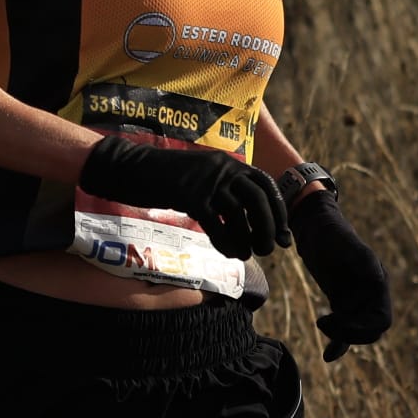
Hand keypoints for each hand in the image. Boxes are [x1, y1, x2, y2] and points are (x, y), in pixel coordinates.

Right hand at [78, 133, 292, 259]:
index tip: (284, 233)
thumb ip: (225, 190)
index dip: (279, 211)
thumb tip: (251, 218)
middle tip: (269, 249)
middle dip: (269, 228)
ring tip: (247, 255)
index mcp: (228, 162)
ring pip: (239, 215)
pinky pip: (217, 225)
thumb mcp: (203, 176)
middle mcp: (222, 168)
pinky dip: (227, 243)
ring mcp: (206, 181)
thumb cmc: (168, 177)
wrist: (133, 169)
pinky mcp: (190, 196)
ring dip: (248, 240)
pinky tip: (229, 253)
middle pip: (258, 201)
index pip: (266, 185)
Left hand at [290, 190, 391, 360]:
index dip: (363, 327)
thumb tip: (377, 280)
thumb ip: (362, 260)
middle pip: (371, 330)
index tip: (338, 321)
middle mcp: (371, 294)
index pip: (382, 319)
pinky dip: (339, 343)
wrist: (315, 228)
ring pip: (358, 331)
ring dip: (342, 335)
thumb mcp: (346, 245)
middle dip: (350, 332)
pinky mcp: (342, 301)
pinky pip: (345, 329)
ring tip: (321, 323)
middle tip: (324, 322)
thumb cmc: (332, 234)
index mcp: (378, 282)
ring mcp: (357, 299)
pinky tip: (328, 356)